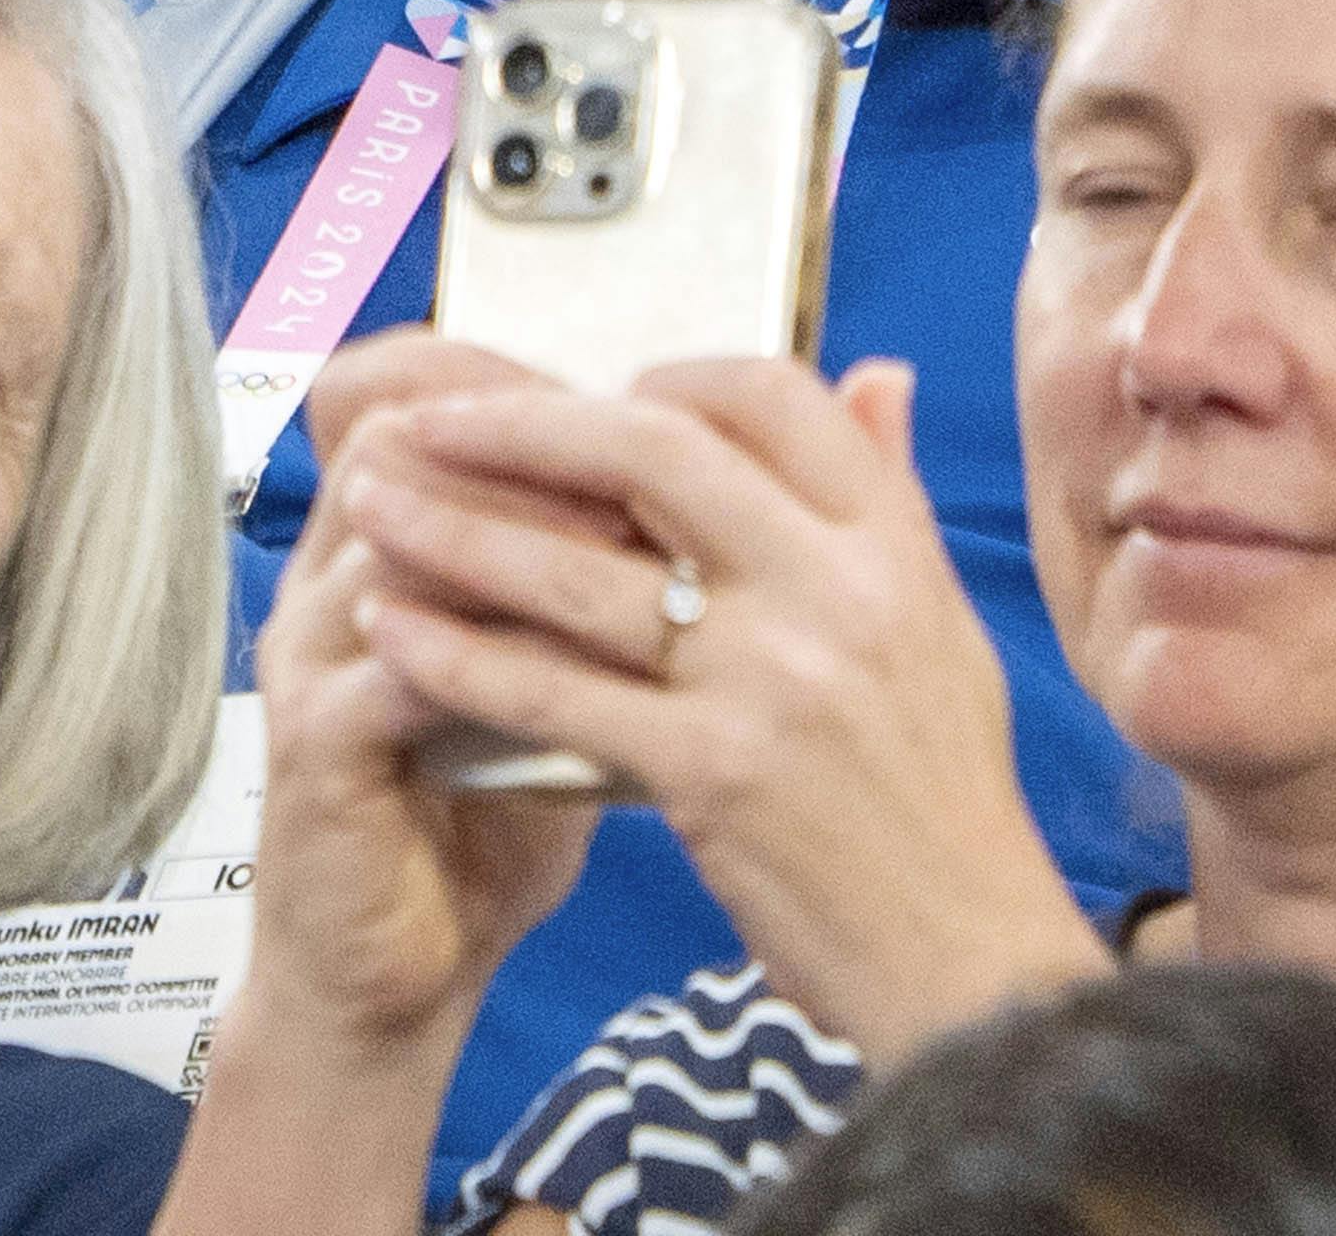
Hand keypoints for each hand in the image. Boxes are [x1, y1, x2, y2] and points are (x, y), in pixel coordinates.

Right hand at [231, 334, 613, 1049]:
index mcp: (386, 536)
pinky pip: (388, 672)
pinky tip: (586, 682)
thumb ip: (614, 579)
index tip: (651, 405)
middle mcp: (334, 572)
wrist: (397, 964)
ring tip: (633, 560)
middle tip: (659, 476)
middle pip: (401, 435)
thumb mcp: (563, 674)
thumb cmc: (486, 812)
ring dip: (521, 542)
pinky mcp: (311, 746)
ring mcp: (312, 653)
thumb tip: (743, 485)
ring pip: (393, 538)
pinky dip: (487, 664)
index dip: (526, 380)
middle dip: (537, 444)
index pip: (418, 389)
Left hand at [320, 354, 1107, 1057]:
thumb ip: (890, 500)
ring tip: (367, 504)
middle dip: (516, 423)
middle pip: (649, 452)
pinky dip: (458, 657)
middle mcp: (838, 591)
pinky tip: (390, 633)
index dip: (662, 376)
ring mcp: (773, 680)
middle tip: (419, 420)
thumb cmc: (942, 801)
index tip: (582, 394)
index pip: (768, 396)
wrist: (967, 964)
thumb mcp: (939, 629)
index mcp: (894, 546)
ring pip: (578, 569)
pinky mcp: (713, 772)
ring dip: (452, 530)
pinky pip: (554, 692)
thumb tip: (877, 372)